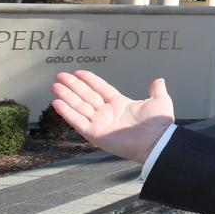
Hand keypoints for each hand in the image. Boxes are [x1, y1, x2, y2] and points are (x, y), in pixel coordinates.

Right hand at [50, 70, 174, 163]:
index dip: (90, 80)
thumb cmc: (159, 124)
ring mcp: (100, 123)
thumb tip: (158, 80)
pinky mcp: (94, 134)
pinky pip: (77, 121)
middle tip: (60, 75)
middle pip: (86, 96)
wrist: (157, 141)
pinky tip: (56, 102)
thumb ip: (157, 90)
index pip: (100, 89)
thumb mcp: (160, 101)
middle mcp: (108, 113)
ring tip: (54, 85)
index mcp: (120, 104)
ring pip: (79, 106)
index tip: (78, 72)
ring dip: (66, 96)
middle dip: (73, 86)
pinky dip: (66, 112)